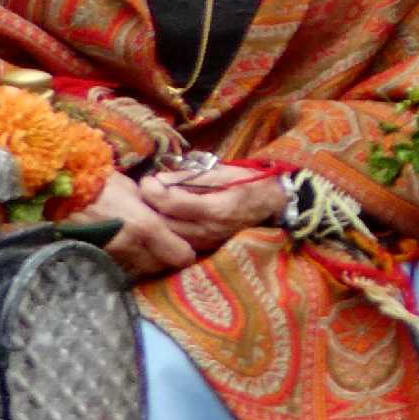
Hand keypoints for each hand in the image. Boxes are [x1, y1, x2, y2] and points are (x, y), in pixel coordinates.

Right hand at [93, 169, 199, 276]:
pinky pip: (119, 267)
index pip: (179, 256)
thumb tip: (164, 217)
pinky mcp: (96, 256)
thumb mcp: (135, 190)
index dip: (185, 253)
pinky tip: (126, 250)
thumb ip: (152, 209)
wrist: (60, 187)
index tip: (184, 245)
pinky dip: (127, 262)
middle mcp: (131, 246)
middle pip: (160, 267)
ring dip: (146, 263)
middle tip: (166, 246)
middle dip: (166, 259)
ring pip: (140, 270)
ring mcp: (112, 254)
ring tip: (146, 248)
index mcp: (146, 226)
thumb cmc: (101, 181)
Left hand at [138, 163, 286, 254]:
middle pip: (163, 223)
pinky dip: (164, 229)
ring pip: (166, 235)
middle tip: (145, 189)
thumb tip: (160, 178)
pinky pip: (175, 241)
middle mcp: (208, 231)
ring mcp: (206, 243)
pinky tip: (162, 216)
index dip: (153, 190)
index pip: (170, 204)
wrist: (273, 205)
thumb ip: (190, 176)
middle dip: (148, 205)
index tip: (148, 178)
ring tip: (151, 202)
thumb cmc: (249, 183)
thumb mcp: (223, 172)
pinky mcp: (204, 247)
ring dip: (154, 218)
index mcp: (215, 210)